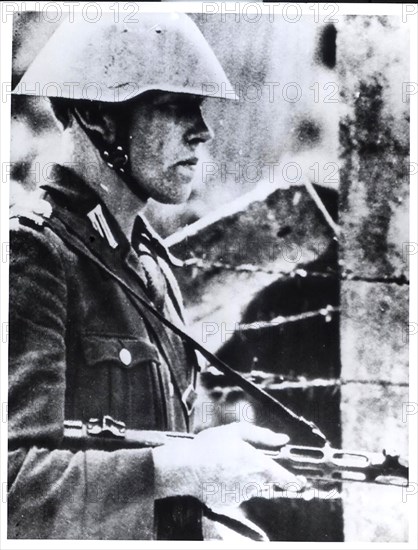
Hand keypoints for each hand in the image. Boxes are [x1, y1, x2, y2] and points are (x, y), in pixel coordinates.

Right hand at [153, 422, 305, 509]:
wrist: (184, 467)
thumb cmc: (209, 446)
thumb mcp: (235, 431)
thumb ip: (262, 435)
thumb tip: (283, 439)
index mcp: (257, 464)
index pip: (284, 477)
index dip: (294, 480)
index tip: (301, 482)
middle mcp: (251, 483)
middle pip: (264, 480)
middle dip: (257, 471)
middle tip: (238, 459)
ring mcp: (239, 496)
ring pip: (249, 487)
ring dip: (242, 478)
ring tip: (223, 465)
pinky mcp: (227, 504)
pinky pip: (234, 495)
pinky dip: (228, 487)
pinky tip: (216, 476)